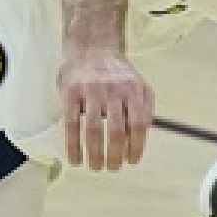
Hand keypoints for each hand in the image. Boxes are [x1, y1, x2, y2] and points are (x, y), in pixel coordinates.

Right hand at [58, 47, 154, 171]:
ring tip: (95, 167)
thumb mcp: (139, 85)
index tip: (132, 161)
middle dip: (115, 156)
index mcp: (134, 89)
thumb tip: (144, 138)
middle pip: (116, 131)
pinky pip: (71, 125)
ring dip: (95, 155)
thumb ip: (145, 109)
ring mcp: (91, 91)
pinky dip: (73, 146)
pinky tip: (75, 160)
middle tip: (113, 169)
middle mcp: (114, 90)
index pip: (138, 124)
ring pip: (93, 130)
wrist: (92, 48)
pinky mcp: (71, 93)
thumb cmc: (118, 74)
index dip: (136, 146)